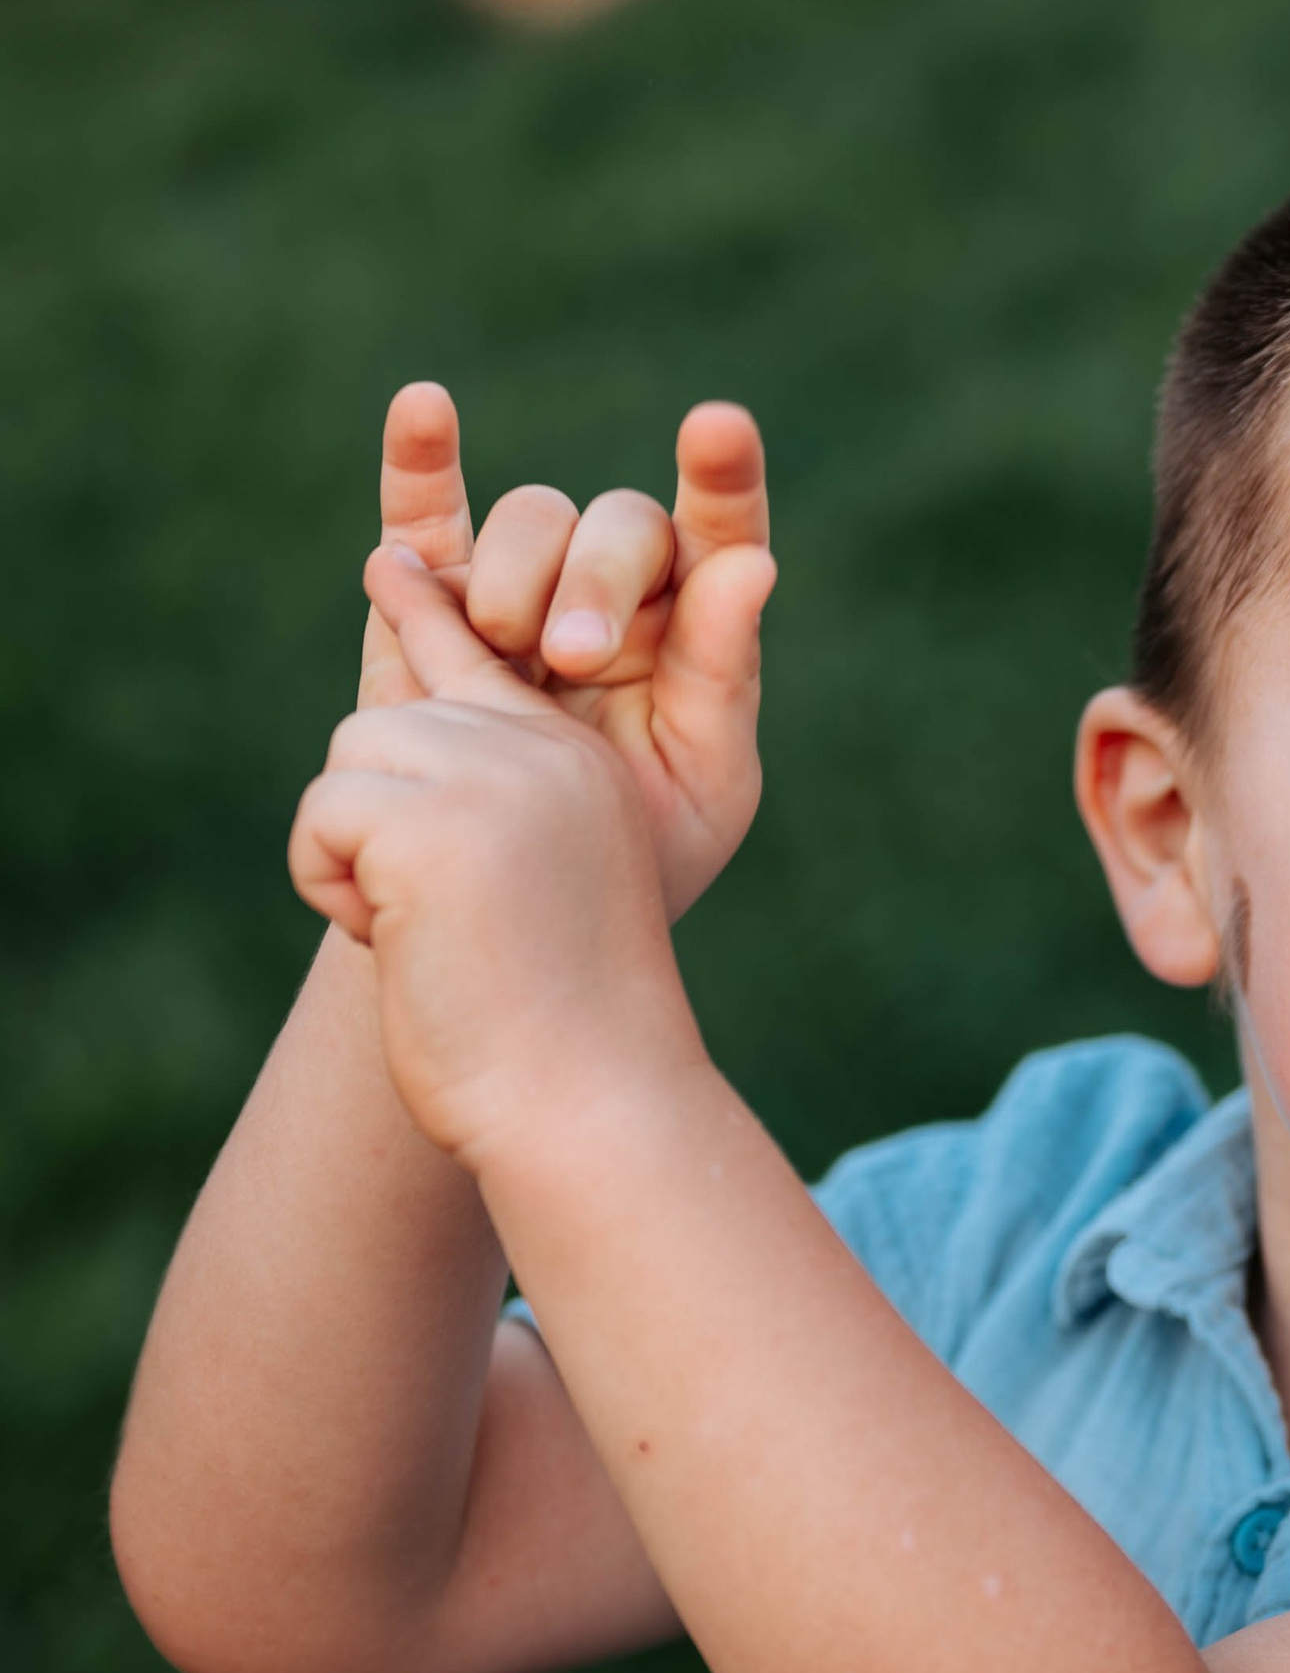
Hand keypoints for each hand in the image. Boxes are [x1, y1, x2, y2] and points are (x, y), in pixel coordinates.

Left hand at [292, 548, 706, 1171]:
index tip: (389, 567)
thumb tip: (382, 729)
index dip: (426, 607)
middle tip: (439, 923)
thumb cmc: (556, 1033)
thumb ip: (477, 800)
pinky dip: (329, 885)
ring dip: (348, 854)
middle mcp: (545, 749)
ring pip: (348, 759)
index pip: (479, 659)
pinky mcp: (432, 818)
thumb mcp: (526, 889)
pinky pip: (321, 813)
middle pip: (384, 721)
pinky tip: (399, 940)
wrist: (585, 1106)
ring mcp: (494, 774)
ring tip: (425, 934)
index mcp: (578, 763)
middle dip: (372, 821)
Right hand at [356, 382, 773, 914]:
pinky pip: (427, 512)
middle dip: (596, 584)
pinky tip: (425, 409)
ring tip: (510, 655)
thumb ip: (725, 674)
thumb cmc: (632, 856)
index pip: (721, 526)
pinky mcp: (433, 599)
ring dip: (519, 577)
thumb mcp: (704, 784)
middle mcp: (615, 589)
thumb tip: (751, 563)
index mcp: (695, 625)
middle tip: (572, 661)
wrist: (512, 909)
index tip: (718, 429)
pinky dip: (422, 459)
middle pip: (615, 524)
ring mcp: (523, 585)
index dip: (724, 472)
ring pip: (529, 520)